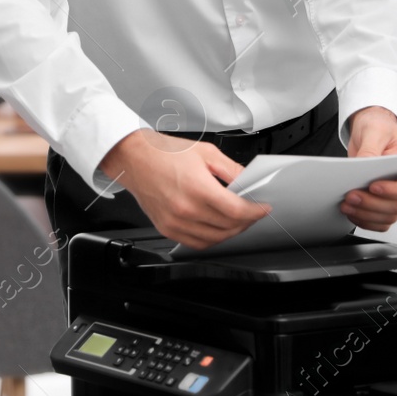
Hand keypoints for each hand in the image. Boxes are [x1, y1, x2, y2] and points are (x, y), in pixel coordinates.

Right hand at [99, 130, 271, 250]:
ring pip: (215, 239)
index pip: (237, 211)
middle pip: (229, 227)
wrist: (133, 158)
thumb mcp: (205, 152)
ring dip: (231, 232)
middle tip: (252, 212)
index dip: (256, 212)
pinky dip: (212, 239)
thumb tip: (249, 182)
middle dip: (247, 221)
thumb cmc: (163, 152)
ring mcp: (175, 222)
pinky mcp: (167, 229)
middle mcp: (186, 209)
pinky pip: (196, 243)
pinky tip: (217, 227)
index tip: (263, 208)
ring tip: (236, 220)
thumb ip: (231, 169)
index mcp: (197, 188)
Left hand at [341, 106, 396, 231]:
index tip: (374, 187)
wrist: (369, 131)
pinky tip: (352, 212)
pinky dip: (366, 220)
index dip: (395, 191)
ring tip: (347, 205)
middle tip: (352, 196)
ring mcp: (396, 194)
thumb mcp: (375, 130)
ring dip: (367, 214)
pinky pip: (380, 220)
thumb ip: (371, 149)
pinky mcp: (383, 201)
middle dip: (373, 204)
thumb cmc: (380, 128)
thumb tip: (365, 164)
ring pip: (388, 216)